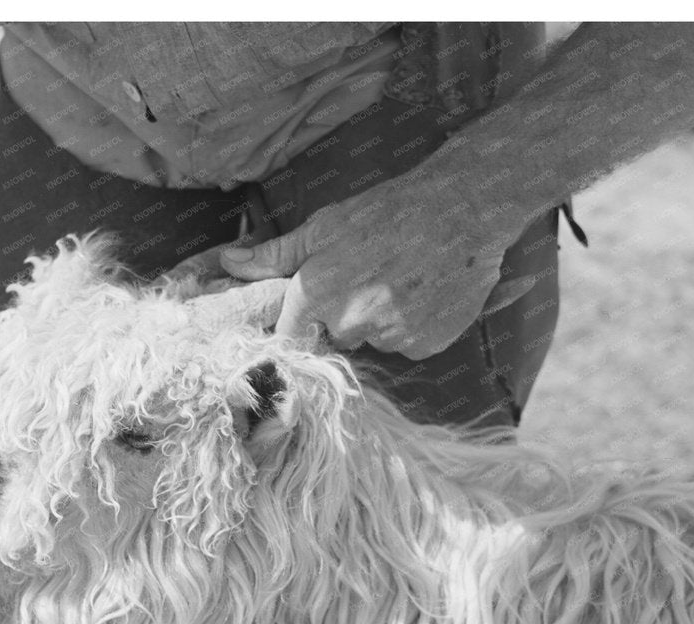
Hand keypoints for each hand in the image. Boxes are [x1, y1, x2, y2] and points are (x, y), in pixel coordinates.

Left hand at [209, 178, 532, 358]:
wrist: (465, 207)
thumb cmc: (388, 211)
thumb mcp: (324, 226)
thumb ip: (275, 254)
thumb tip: (228, 262)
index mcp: (316, 294)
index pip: (289, 334)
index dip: (300, 322)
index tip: (314, 308)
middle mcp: (348, 323)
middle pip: (334, 337)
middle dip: (345, 315)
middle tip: (370, 276)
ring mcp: (388, 338)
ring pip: (372, 342)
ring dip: (380, 321)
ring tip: (402, 279)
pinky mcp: (424, 346)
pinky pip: (406, 346)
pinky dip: (413, 327)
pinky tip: (424, 292)